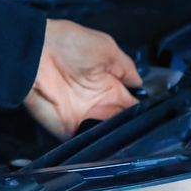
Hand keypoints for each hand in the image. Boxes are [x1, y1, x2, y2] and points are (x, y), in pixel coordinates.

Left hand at [24, 19, 143, 138]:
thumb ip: (127, 69)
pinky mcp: (67, 127)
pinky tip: (113, 145)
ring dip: (118, 137)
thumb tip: (140, 85)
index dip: (143, 110)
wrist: (35, 53)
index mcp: (108, 84)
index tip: (155, 118)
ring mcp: (83, 116)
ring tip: (133, 139)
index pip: (131, 102)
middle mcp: (97, 101)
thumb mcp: (108, 49)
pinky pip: (86, 142)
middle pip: (121, 120)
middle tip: (145, 130)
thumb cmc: (70, 44)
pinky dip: (97, 146)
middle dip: (133, 126)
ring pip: (107, 133)